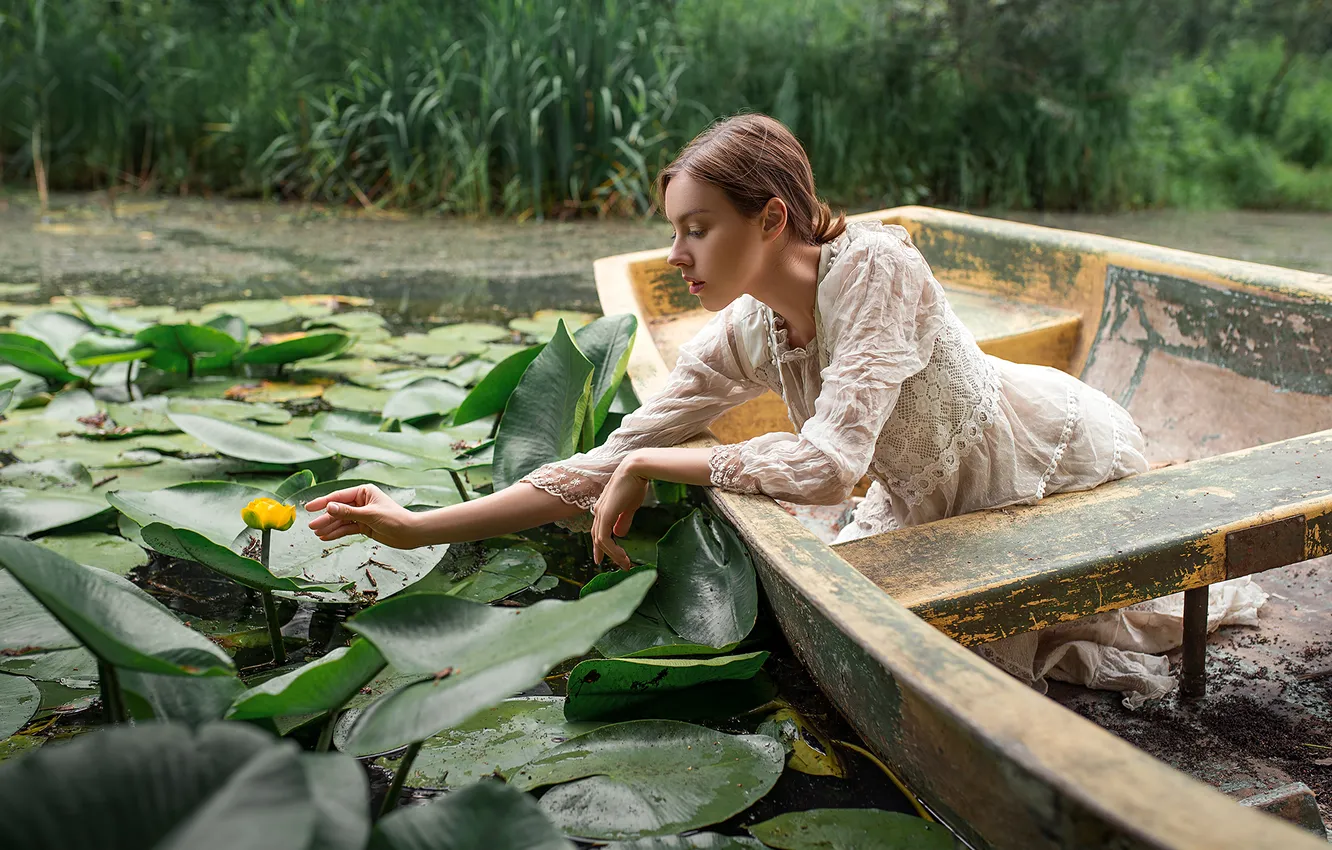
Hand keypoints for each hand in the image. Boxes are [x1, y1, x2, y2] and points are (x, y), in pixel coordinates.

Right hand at [305, 484, 421, 548]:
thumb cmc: (395, 519)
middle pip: (338, 510)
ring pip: (341, 521)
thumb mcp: (370, 515)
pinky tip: (326, 537)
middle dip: (325, 518)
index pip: (339, 497)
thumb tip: (329, 507)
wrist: (410, 533)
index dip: (323, 502)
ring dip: (329, 527)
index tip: (309, 508)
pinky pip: (347, 529)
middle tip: (311, 527)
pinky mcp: (363, 526)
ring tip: (317, 534)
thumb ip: (348, 512)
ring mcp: (362, 514)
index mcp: (364, 492)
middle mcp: (361, 502)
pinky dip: (337, 533)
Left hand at [592, 463, 649, 569]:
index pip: (599, 530)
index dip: (602, 546)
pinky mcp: (605, 515)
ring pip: (600, 540)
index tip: (606, 558)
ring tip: (625, 564)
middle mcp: (599, 511)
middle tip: (620, 565)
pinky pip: (604, 538)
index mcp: (604, 508)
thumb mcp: (630, 506)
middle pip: (597, 537)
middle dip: (606, 553)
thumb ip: (623, 520)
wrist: (636, 469)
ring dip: (613, 555)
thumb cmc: (635, 483)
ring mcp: (600, 513)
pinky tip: (622, 557)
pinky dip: (612, 550)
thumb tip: (619, 534)